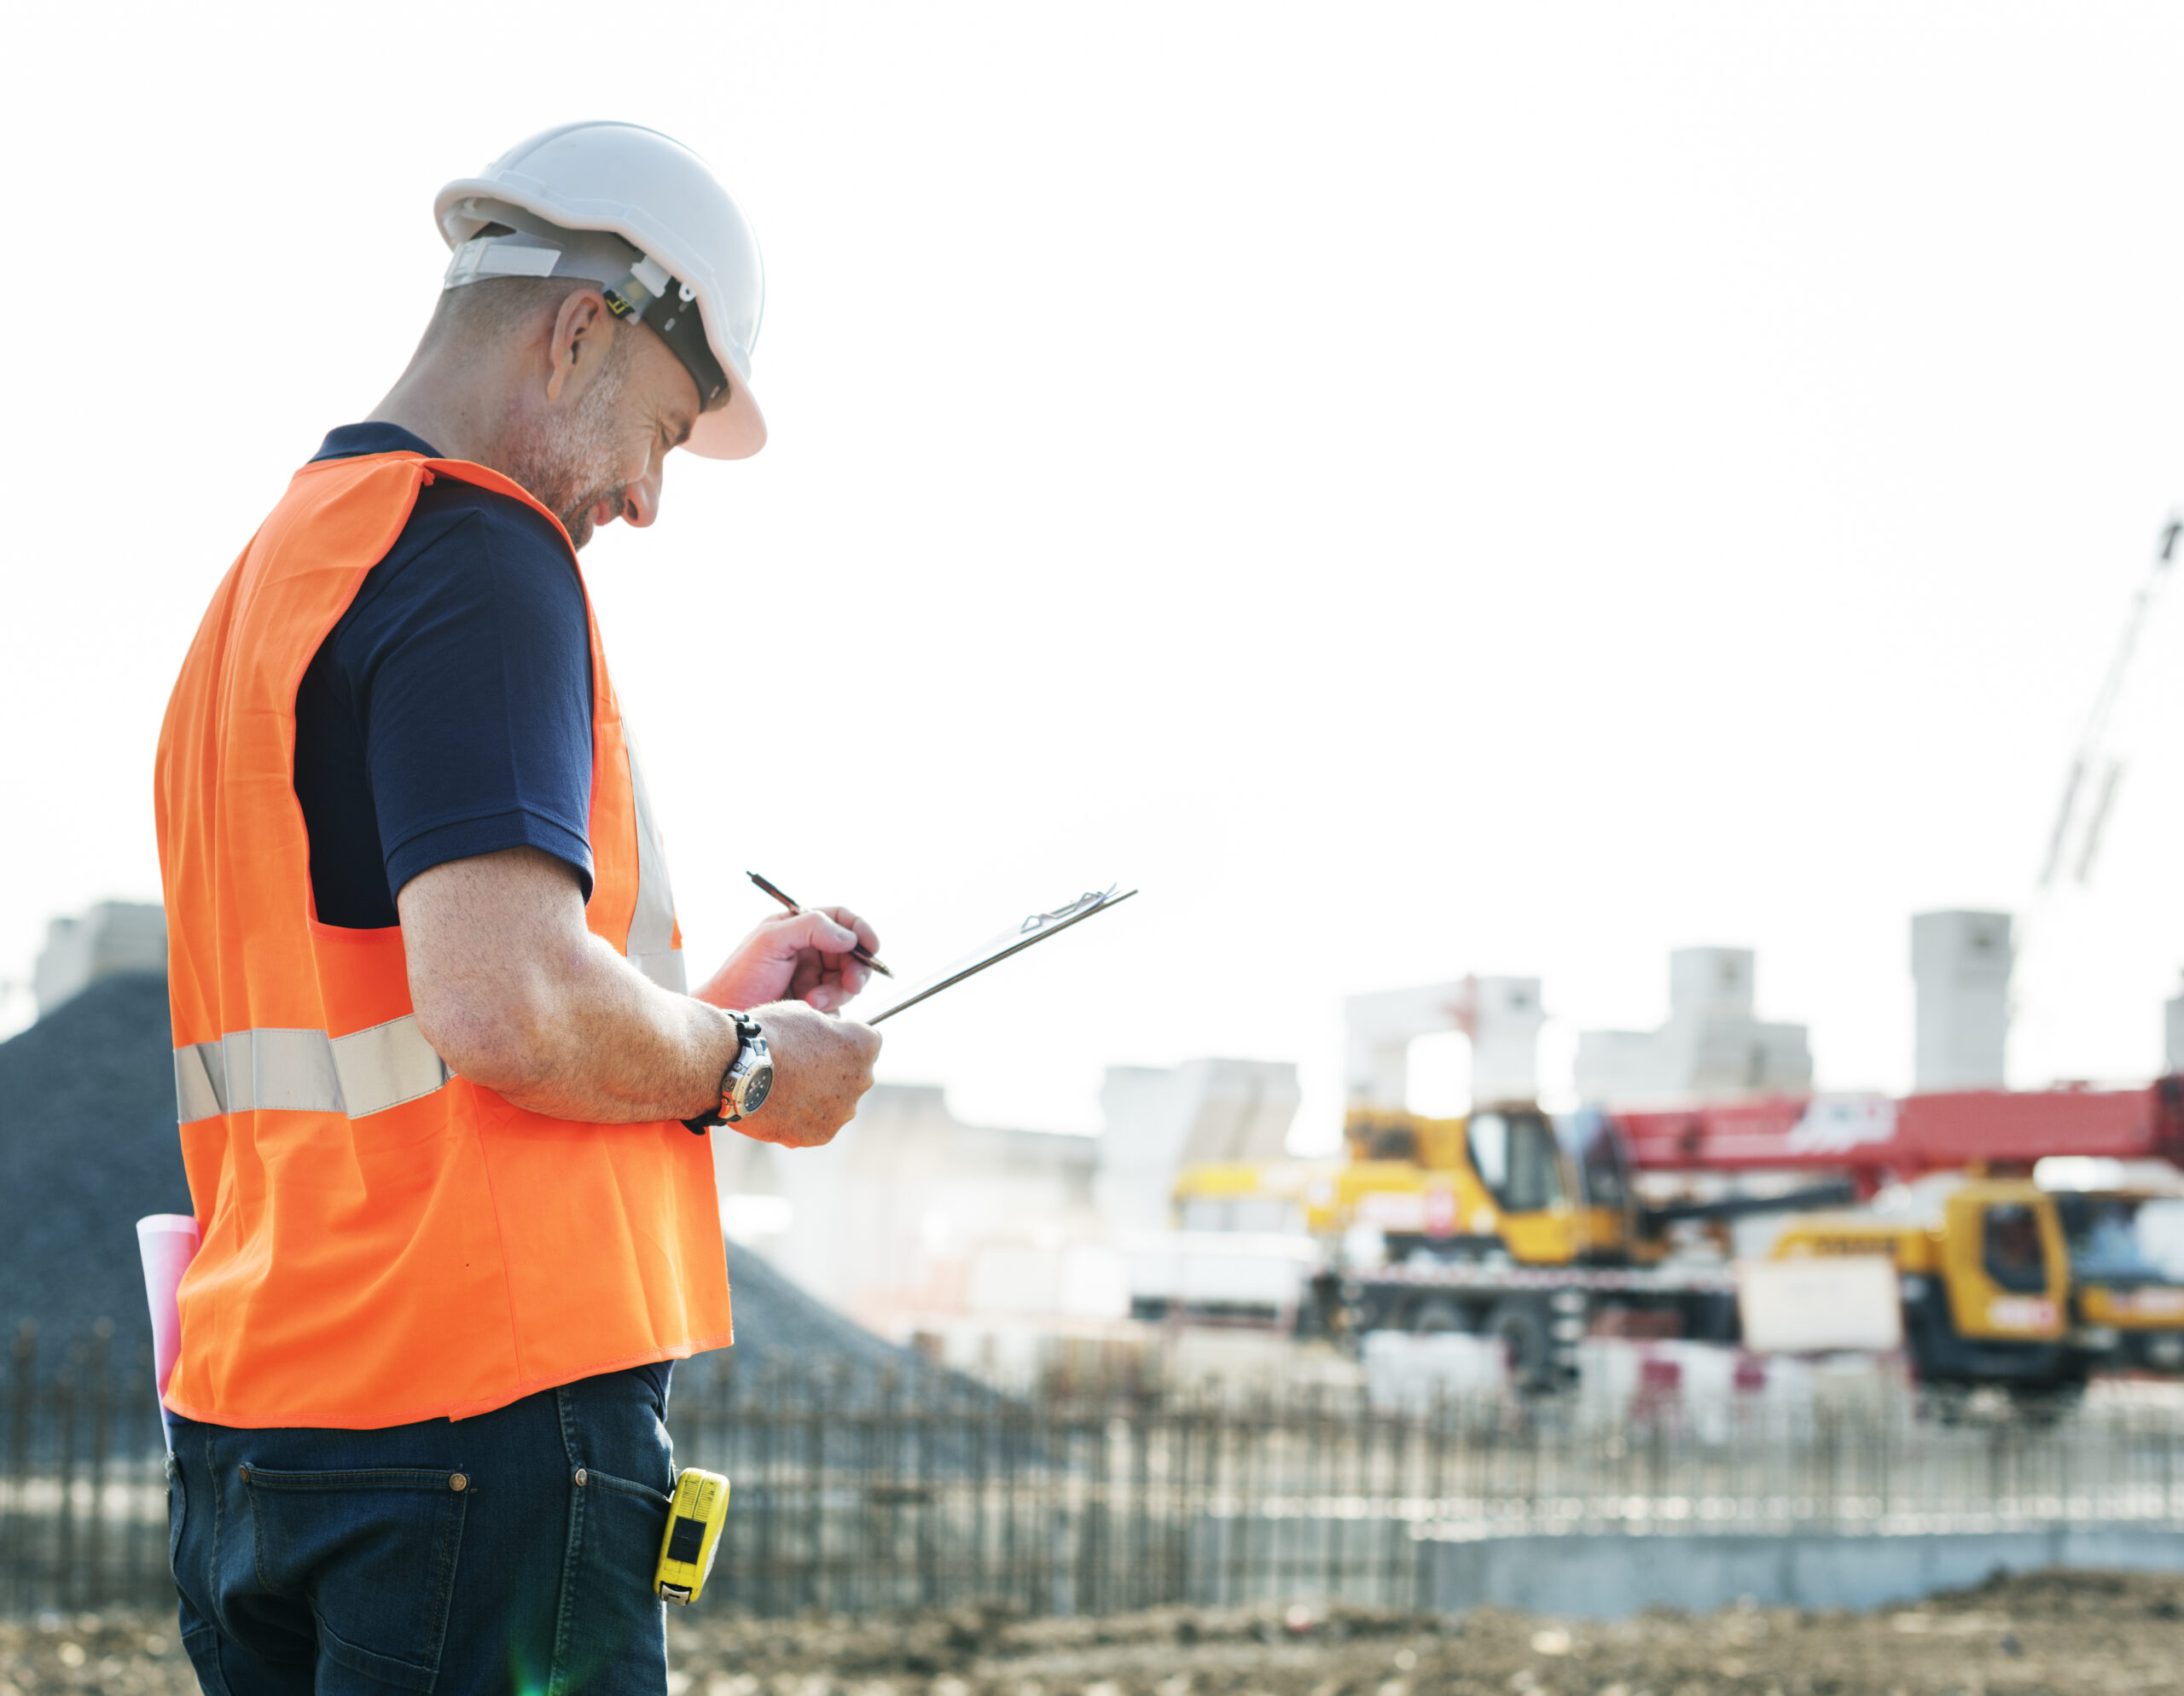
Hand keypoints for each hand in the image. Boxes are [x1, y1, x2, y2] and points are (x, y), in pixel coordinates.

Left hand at [695, 904, 881, 1013]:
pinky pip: (839, 1003)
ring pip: (847, 979)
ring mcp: (811, 976)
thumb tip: (848, 936)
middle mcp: (807, 949)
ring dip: (837, 991)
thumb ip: (810, 927)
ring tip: (812, 1002)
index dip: (860, 929)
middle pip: (851, 951)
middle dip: (854, 968)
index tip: (872, 947)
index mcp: (797, 927)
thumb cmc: (740, 978)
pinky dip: (830, 1007)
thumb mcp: (771, 941)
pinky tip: (808, 1011)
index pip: (840, 918)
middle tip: (851, 985)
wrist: (731, 1021)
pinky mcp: (813, 1003)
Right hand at [736, 1000, 880, 1148]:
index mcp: (864, 1044)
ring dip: (818, 1098)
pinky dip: (801, 1119)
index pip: (866, 1043)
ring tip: (784, 1089)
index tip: (819, 1042)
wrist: (738, 1068)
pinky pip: (816, 1125)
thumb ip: (825, 1027)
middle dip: (833, 1072)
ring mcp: (844, 1111)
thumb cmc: (769, 1033)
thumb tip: (825, 1033)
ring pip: (836, 1104)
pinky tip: (778, 1107)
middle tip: (799, 1068)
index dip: (841, 1041)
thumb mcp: (803, 1012)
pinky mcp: (822, 1134)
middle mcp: (864, 1079)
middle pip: (854, 1076)